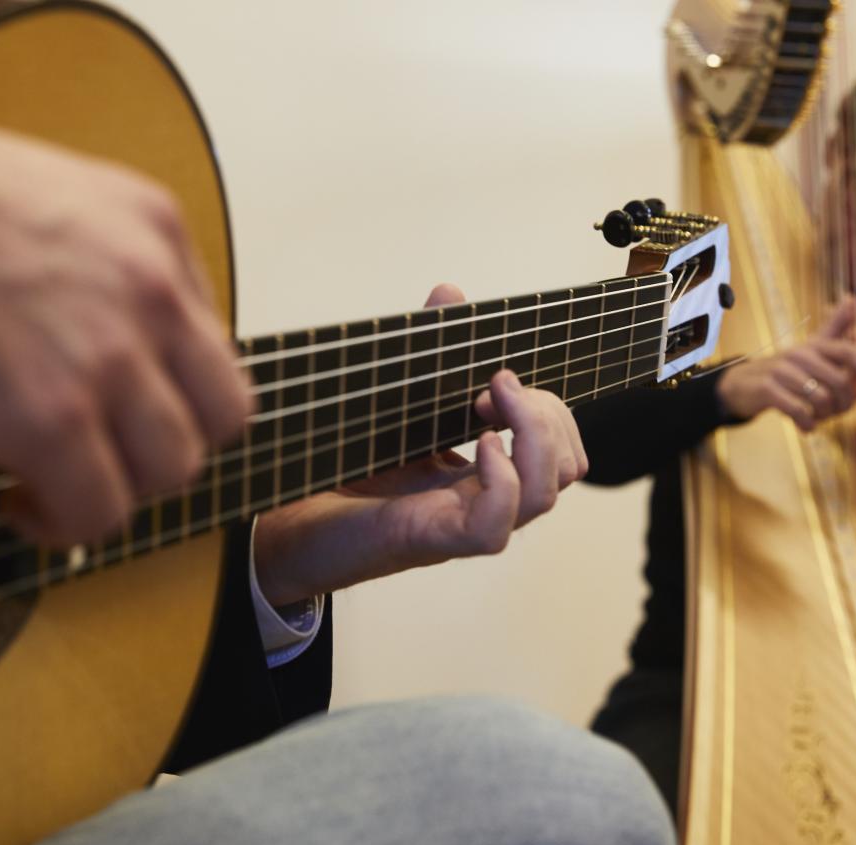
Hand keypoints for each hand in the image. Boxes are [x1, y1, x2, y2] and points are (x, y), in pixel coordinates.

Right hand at [0, 90, 251, 545]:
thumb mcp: (52, 194)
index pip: (211, 341)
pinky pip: (99, 511)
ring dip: (118, 487)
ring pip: (172, 469)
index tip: (121, 405)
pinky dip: (63, 525)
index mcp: (155, 229)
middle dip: (164, 444)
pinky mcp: (53, 419)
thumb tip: (86, 339)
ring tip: (56, 482)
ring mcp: (111, 359)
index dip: (168, 388)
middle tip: (103, 451)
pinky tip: (18, 505)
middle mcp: (153, 292)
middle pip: (220, 414)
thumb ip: (99, 261)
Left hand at [250, 284, 587, 601]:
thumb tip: (450, 292)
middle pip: (567, 467)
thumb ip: (427, 352)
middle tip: (494, 387)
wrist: (288, 519)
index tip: (496, 377)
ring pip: (544, 496)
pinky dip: (501, 479)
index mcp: (483, 473)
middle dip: (548, 414)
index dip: (547, 407)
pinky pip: (496, 525)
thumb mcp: (395, 399)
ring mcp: (464, 524)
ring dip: (533, 438)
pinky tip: (479, 445)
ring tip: (487, 405)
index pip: (561, 448)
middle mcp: (483, 501)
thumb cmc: (340, 464)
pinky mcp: (434, 540)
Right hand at [715, 295, 855, 430]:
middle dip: (846, 403)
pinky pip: (797, 409)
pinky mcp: (766, 389)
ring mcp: (781, 371)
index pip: (848, 352)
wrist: (744, 383)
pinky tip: (807, 426)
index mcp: (814, 345)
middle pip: (839, 380)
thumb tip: (852, 298)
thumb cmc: (786, 369)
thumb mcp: (811, 348)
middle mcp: (799, 354)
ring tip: (820, 418)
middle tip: (840, 412)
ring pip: (820, 398)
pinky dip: (807, 423)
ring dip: (826, 415)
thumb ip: (835, 327)